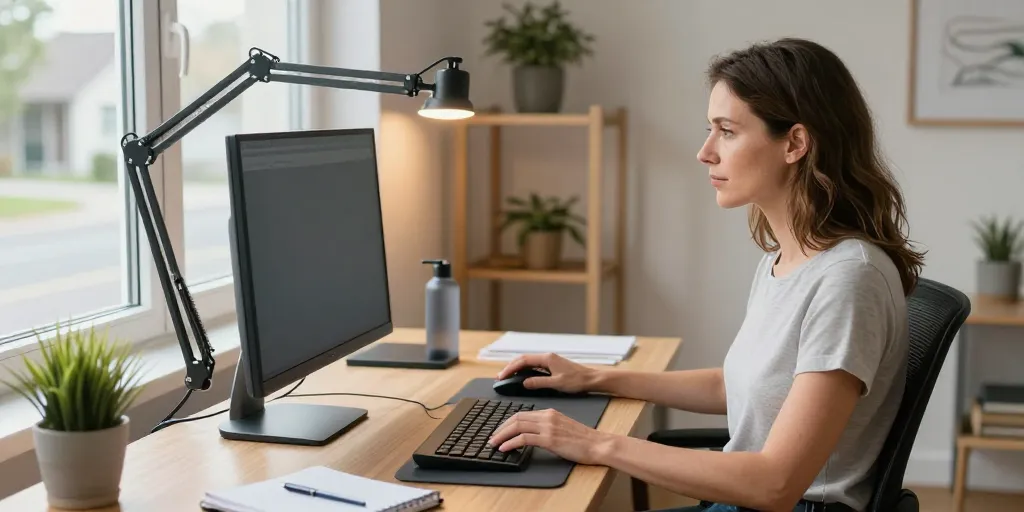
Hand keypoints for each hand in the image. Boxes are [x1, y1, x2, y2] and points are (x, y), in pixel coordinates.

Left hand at [488, 408, 612, 465]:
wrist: (597, 444)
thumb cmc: (583, 439)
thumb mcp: (563, 427)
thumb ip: (548, 427)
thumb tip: (533, 434)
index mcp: (550, 412)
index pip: (522, 414)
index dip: (508, 422)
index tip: (500, 430)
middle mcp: (547, 416)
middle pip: (516, 418)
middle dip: (501, 428)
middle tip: (493, 437)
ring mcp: (548, 427)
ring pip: (517, 426)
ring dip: (502, 435)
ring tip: (494, 443)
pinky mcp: (549, 439)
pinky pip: (524, 438)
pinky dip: (511, 443)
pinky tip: (505, 449)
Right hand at [496, 353, 596, 393]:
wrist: (592, 379)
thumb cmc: (578, 381)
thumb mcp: (556, 384)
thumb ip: (539, 382)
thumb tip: (524, 383)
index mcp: (547, 358)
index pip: (522, 361)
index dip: (510, 368)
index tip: (501, 376)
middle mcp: (547, 357)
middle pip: (523, 359)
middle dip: (510, 367)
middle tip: (500, 377)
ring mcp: (550, 361)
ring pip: (528, 362)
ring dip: (517, 368)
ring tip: (507, 377)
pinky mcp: (552, 366)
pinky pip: (534, 366)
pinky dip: (525, 370)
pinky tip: (522, 377)